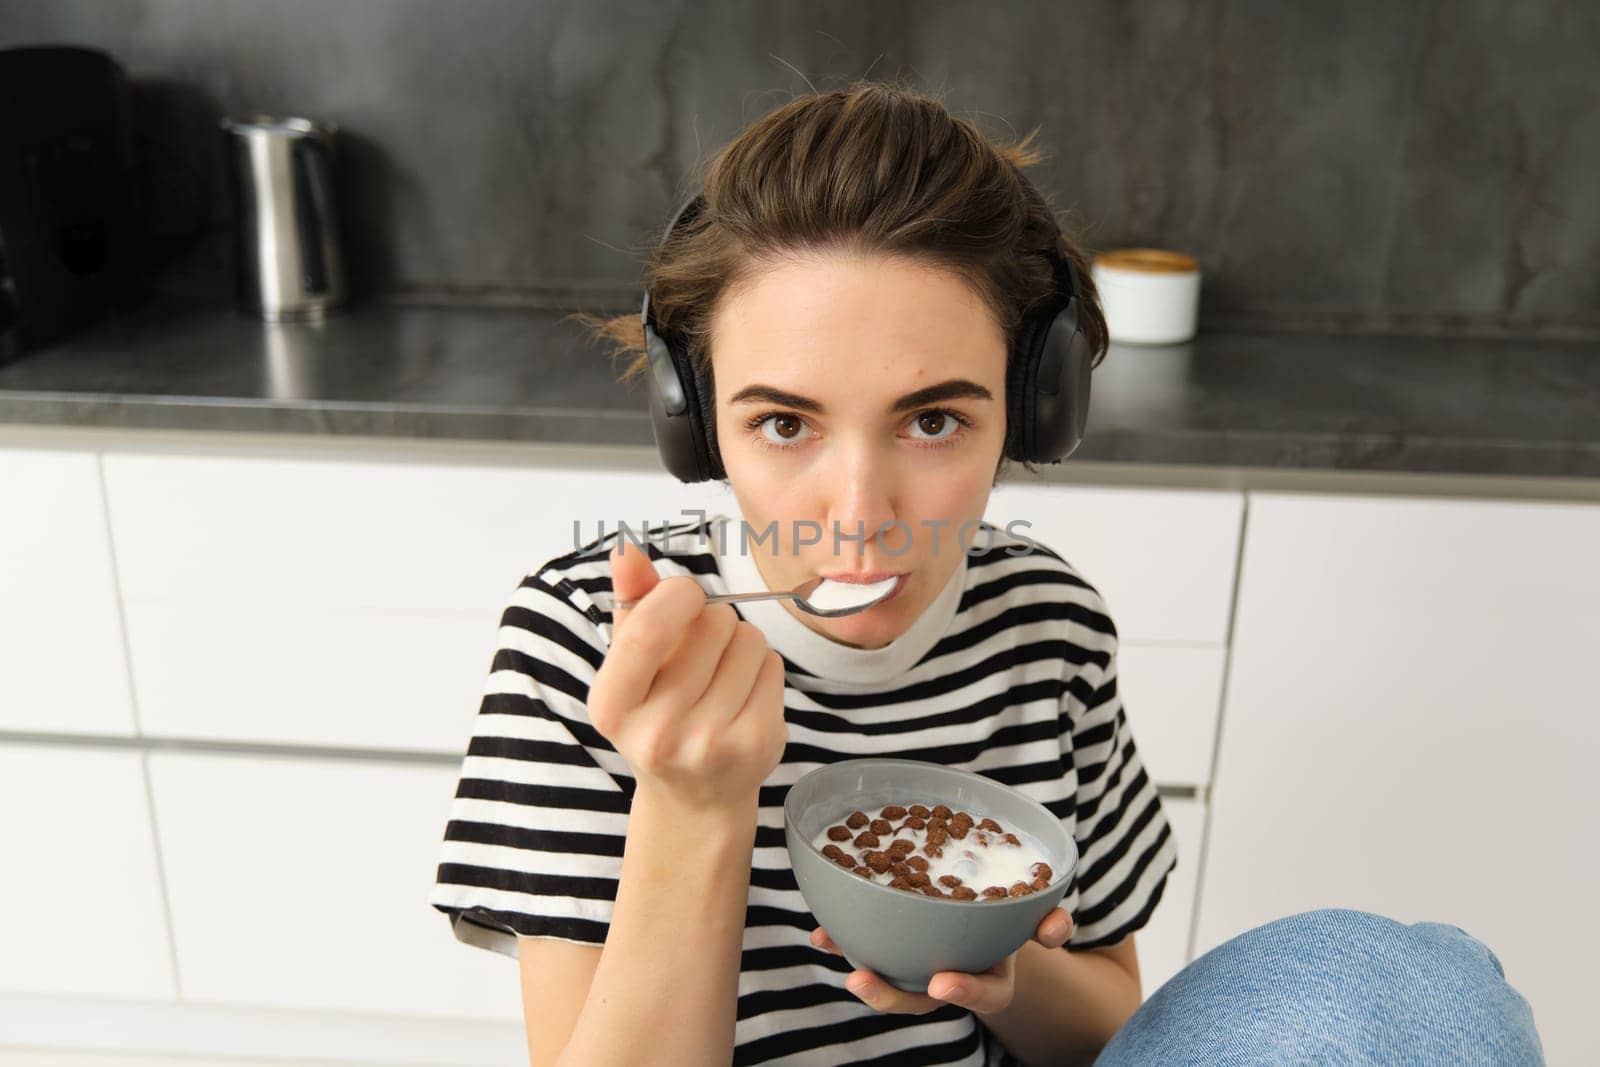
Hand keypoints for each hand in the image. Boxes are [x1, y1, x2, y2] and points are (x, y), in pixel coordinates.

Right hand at [586, 539, 787, 811]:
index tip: (683, 594)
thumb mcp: (629, 666)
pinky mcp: (758, 743)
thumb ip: (630, 604)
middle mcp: (658, 733)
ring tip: (721, 673)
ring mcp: (711, 743)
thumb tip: (627, 550)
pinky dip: (762, 665)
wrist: (694, 797)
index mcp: (612, 707)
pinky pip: (773, 664)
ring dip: (740, 642)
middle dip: (712, 617)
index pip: (648, 630)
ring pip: (748, 640)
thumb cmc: (656, 715)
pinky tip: (742, 692)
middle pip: (712, 623)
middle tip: (702, 649)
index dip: (676, 595)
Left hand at [810, 907, 1074, 1015]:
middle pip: (915, 1000)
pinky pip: (867, 949)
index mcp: (987, 981)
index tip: (942, 984)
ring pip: (885, 978)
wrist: (989, 919)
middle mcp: (947, 981)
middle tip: (861, 979)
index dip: (963, 993)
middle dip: (886, 995)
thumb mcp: (1033, 920)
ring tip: (829, 944)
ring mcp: (917, 969)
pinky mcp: (894, 949)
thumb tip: (1057, 926)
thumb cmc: (1010, 919)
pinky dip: (842, 939)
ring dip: (855, 966)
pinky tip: (821, 930)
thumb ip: (1048, 922)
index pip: (979, 996)